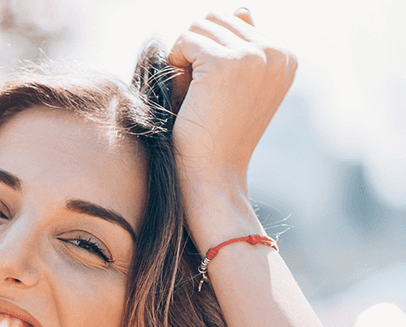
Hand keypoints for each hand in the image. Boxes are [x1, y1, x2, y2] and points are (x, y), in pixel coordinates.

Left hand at [168, 10, 296, 191]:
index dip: (209, 54)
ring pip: (199, 25)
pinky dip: (174, 64)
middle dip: (195, 52)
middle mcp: (276, 52)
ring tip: (189, 95)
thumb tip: (242, 9)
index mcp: (285, 56)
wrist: (213, 177)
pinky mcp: (226, 64)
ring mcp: (253, 56)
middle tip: (194, 93)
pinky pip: (185, 40)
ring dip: (184, 58)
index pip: (234, 22)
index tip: (212, 93)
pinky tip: (181, 94)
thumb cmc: (218, 138)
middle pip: (216, 18)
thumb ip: (241, 47)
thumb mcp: (237, 88)